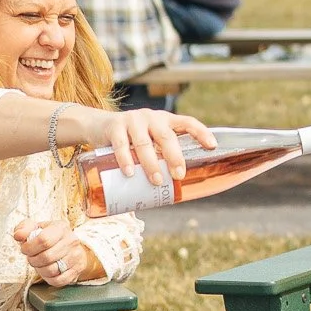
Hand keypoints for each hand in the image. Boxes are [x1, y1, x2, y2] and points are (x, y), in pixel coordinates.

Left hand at [14, 218, 101, 285]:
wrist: (70, 246)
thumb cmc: (49, 237)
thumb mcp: (35, 228)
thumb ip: (23, 228)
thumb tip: (19, 235)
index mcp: (60, 228)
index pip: (43, 240)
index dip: (29, 248)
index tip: (25, 249)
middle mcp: (71, 241)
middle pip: (46, 257)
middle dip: (33, 260)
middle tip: (32, 258)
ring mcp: (76, 256)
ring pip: (51, 270)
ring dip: (40, 270)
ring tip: (40, 264)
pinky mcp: (77, 269)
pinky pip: (58, 281)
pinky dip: (49, 279)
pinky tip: (47, 272)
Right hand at [76, 107, 214, 189]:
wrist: (97, 125)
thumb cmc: (130, 139)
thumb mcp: (148, 142)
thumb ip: (159, 157)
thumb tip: (173, 192)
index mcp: (165, 121)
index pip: (187, 122)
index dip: (201, 132)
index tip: (212, 146)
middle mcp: (151, 118)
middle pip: (167, 136)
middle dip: (175, 156)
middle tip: (179, 175)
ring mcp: (132, 120)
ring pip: (144, 143)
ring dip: (151, 163)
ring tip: (156, 181)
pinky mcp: (114, 127)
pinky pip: (121, 144)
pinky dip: (126, 159)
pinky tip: (130, 172)